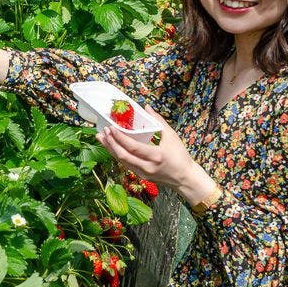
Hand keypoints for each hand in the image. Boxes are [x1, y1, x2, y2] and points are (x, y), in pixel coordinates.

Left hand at [95, 106, 215, 205]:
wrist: (185, 179)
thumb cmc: (180, 156)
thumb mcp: (172, 137)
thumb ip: (158, 121)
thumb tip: (146, 107)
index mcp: (156, 156)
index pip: (132, 147)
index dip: (119, 137)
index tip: (110, 128)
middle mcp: (147, 166)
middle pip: (122, 156)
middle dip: (110, 143)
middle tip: (102, 132)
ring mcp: (143, 173)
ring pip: (121, 161)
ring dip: (110, 149)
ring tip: (102, 138)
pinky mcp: (141, 176)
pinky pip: (126, 164)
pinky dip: (117, 155)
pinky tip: (112, 147)